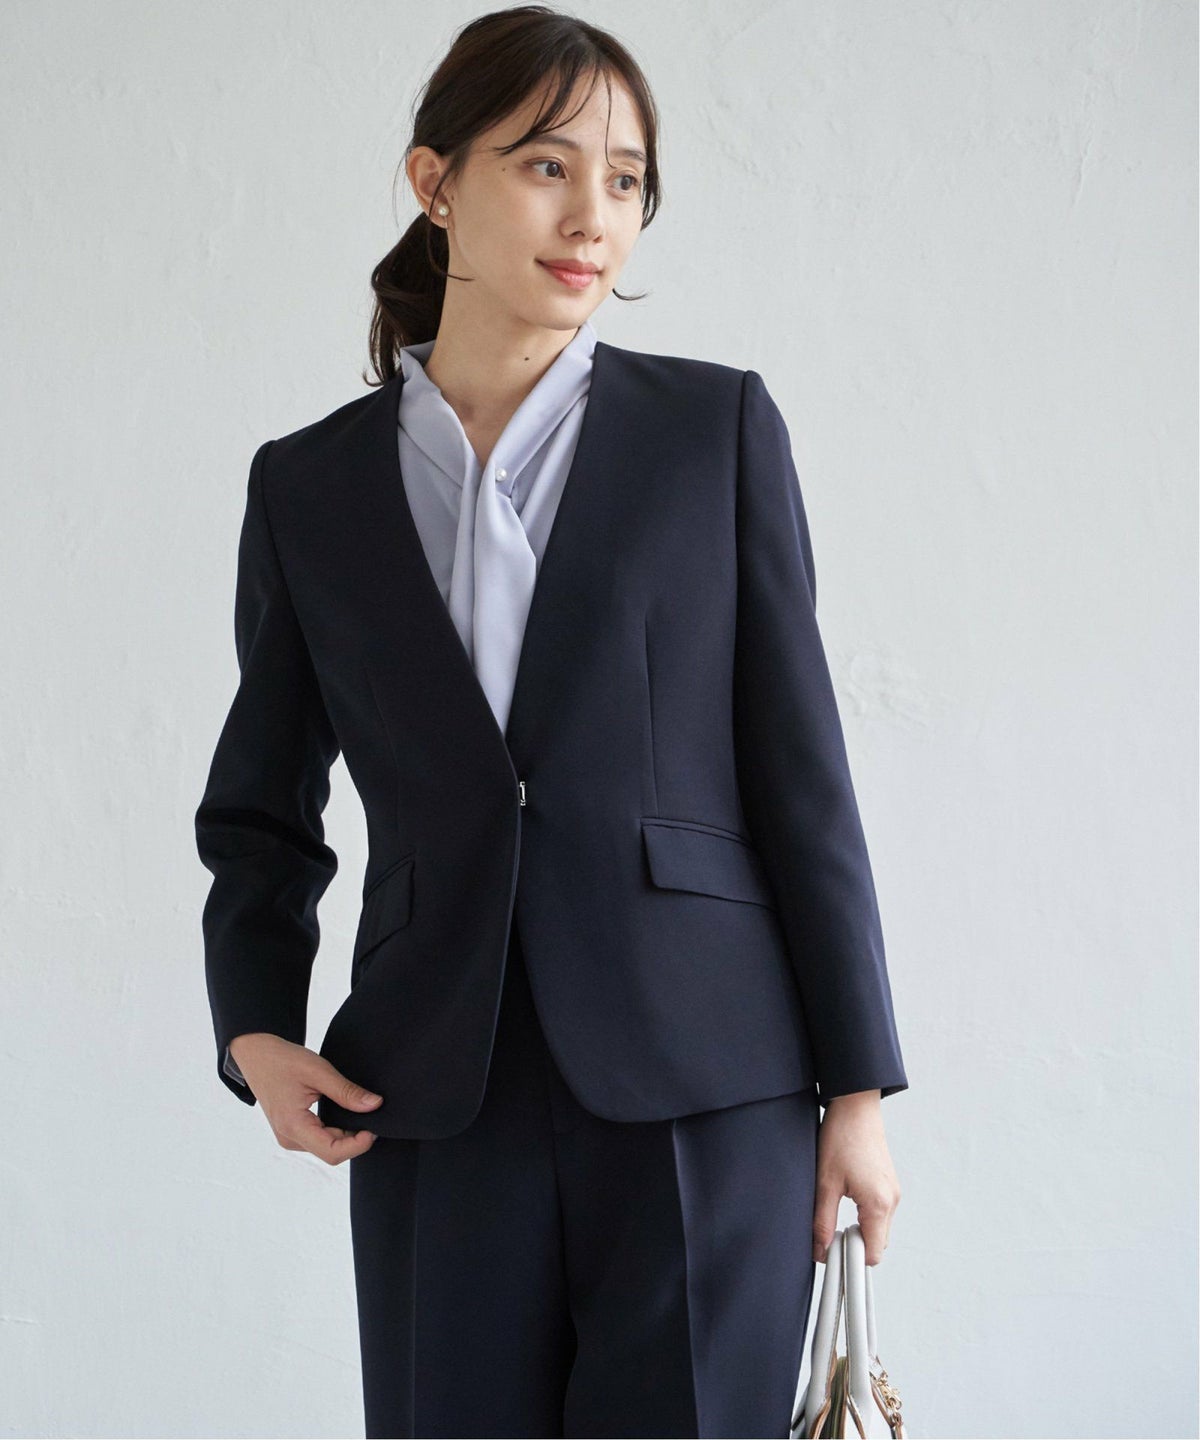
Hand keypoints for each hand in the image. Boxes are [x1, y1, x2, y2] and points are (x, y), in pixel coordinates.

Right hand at [228, 1032, 382, 1164]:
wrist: (257, 1055)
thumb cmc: (282, 1060)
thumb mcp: (318, 1071)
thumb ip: (346, 1091)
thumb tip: (375, 1105)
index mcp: (293, 1126)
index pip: (332, 1152)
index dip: (358, 1145)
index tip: (374, 1128)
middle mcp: (289, 1138)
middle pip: (332, 1151)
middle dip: (355, 1138)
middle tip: (371, 1113)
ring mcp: (289, 1137)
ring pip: (327, 1146)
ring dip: (346, 1134)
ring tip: (357, 1109)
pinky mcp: (292, 1131)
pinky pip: (320, 1138)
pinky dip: (336, 1129)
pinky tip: (344, 1112)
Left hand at [813, 1089, 899, 1265]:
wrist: (855, 1103)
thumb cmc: (841, 1136)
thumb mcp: (825, 1182)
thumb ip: (822, 1221)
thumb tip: (820, 1252)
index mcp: (878, 1204)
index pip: (873, 1255)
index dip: (851, 1260)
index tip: (831, 1255)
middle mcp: (892, 1201)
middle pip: (876, 1244)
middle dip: (854, 1245)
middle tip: (827, 1235)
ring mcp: (893, 1191)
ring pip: (877, 1228)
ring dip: (858, 1229)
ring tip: (833, 1213)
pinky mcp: (888, 1184)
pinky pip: (879, 1212)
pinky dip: (863, 1216)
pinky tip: (844, 1199)